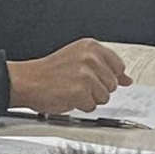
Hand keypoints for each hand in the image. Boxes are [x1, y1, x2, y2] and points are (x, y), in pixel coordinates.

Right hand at [7, 41, 131, 113]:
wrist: (27, 81)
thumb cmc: (50, 72)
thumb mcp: (79, 61)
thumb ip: (105, 68)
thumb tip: (127, 79)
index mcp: (91, 46)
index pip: (118, 66)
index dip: (106, 77)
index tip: (93, 78)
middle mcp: (90, 57)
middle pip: (112, 84)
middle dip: (97, 89)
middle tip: (76, 84)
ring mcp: (86, 74)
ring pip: (104, 97)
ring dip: (89, 98)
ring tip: (71, 89)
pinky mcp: (80, 91)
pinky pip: (92, 106)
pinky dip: (80, 106)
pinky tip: (67, 97)